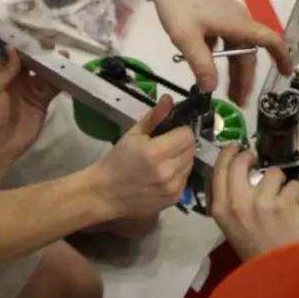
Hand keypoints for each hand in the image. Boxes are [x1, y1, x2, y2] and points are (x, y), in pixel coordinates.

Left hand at [0, 45, 60, 158]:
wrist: (2, 144)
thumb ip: (5, 71)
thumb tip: (13, 48)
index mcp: (3, 74)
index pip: (13, 54)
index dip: (22, 45)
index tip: (32, 37)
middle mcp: (18, 79)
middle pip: (31, 61)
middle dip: (40, 51)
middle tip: (50, 44)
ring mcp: (32, 89)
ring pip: (44, 72)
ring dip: (52, 63)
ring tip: (62, 55)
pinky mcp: (43, 100)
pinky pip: (53, 86)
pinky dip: (60, 79)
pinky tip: (67, 71)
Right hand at [88, 95, 195, 218]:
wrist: (106, 193)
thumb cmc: (117, 160)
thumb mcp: (132, 134)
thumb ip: (154, 116)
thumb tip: (169, 99)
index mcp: (155, 152)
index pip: (187, 135)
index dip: (180, 130)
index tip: (170, 131)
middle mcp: (168, 170)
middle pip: (191, 149)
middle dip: (182, 143)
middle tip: (167, 144)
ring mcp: (173, 186)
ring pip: (191, 163)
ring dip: (182, 158)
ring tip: (165, 159)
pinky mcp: (175, 198)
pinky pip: (186, 178)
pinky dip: (179, 173)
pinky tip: (164, 173)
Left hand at [145, 0, 291, 105]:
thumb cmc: (178, 5)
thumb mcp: (187, 37)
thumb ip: (201, 63)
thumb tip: (212, 89)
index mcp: (238, 24)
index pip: (270, 40)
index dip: (282, 57)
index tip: (286, 75)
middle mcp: (238, 21)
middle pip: (248, 52)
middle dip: (245, 77)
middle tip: (238, 101)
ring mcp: (226, 18)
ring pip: (235, 48)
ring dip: (232, 70)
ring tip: (226, 92)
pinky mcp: (213, 17)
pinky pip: (223, 41)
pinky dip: (220, 57)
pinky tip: (207, 69)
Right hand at [209, 144, 298, 261]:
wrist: (279, 271)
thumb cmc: (253, 249)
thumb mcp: (229, 226)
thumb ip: (227, 200)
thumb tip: (232, 172)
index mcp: (219, 208)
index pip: (219, 169)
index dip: (228, 153)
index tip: (236, 147)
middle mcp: (237, 202)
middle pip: (240, 162)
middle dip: (250, 157)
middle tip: (257, 162)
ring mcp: (261, 202)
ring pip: (272, 173)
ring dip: (280, 182)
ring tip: (282, 197)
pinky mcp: (284, 204)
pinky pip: (294, 184)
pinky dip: (297, 193)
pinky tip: (295, 206)